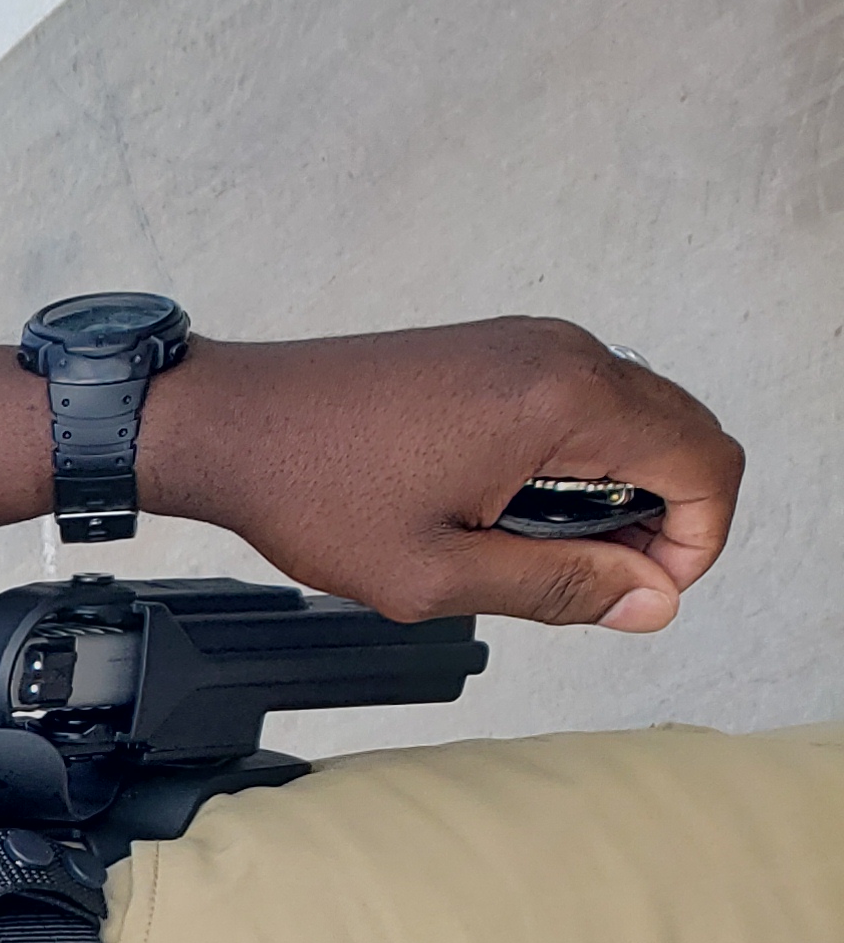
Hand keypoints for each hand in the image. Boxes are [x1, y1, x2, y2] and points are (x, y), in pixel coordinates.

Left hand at [148, 320, 742, 633]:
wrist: (235, 423)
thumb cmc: (314, 491)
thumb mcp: (436, 575)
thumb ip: (559, 589)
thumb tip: (651, 600)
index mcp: (563, 401)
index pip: (708, 464)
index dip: (699, 542)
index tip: (642, 592)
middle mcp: (565, 353)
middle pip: (687, 434)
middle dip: (666, 518)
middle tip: (591, 581)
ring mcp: (535, 342)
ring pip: (641, 418)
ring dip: (622, 490)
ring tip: (537, 550)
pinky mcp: (505, 348)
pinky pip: (589, 401)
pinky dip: (581, 459)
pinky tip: (511, 509)